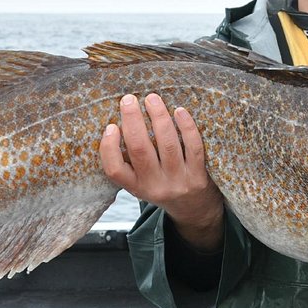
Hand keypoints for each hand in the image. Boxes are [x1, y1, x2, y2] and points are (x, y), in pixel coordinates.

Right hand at [100, 93, 224, 251]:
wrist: (193, 208)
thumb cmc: (161, 185)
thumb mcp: (140, 181)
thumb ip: (129, 160)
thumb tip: (120, 120)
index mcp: (135, 186)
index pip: (115, 170)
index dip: (109, 147)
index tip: (111, 126)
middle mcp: (155, 186)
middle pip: (140, 150)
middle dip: (133, 121)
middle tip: (129, 99)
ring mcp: (178, 181)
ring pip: (167, 145)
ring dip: (159, 117)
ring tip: (152, 98)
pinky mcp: (198, 175)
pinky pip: (193, 147)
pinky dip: (186, 127)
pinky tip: (179, 111)